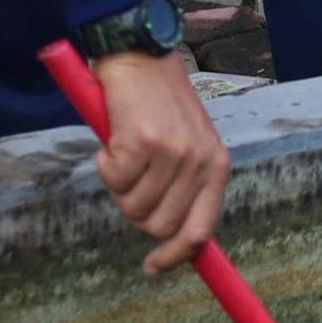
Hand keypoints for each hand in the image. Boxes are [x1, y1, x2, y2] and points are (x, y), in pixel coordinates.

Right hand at [92, 46, 229, 273]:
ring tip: (124, 152)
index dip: (175, 257)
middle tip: (130, 179)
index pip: (200, 231)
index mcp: (217, 166)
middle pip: (159, 226)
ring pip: (132, 206)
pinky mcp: (143, 141)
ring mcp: (173, 153)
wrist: (140, 54)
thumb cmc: (159, 103)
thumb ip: (184, 187)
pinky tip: (113, 139)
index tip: (152, 268)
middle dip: (136, 210)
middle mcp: (200, 162)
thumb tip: (168, 238)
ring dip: (119, 184)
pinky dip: (104, 163)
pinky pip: (113, 179)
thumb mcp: (187, 145)